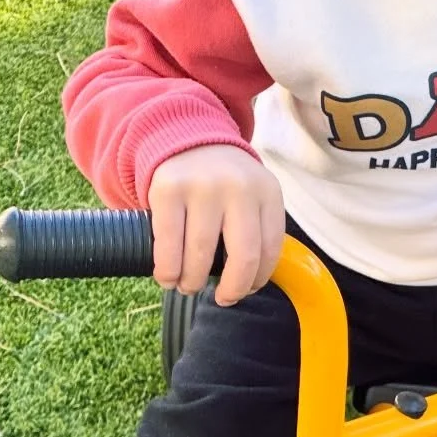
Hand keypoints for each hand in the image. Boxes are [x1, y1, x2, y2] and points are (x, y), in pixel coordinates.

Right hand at [147, 145, 284, 304]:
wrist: (187, 138)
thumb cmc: (223, 182)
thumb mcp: (253, 194)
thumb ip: (257, 228)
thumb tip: (250, 282)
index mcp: (267, 192)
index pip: (270, 249)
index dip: (258, 279)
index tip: (246, 291)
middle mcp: (239, 187)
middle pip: (242, 257)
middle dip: (231, 289)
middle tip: (222, 298)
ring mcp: (203, 187)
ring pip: (201, 254)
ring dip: (192, 282)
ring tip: (187, 286)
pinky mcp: (168, 190)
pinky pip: (168, 244)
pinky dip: (166, 270)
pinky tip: (167, 277)